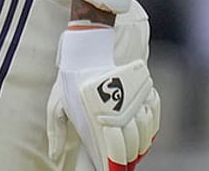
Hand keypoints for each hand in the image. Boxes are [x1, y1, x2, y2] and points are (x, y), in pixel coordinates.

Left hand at [46, 27, 159, 170]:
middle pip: (132, 143)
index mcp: (99, 114)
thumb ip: (57, 132)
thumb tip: (54, 156)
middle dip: (128, 158)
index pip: (114, 149)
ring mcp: (135, 98)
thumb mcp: (56, 106)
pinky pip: (154, 114)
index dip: (115, 164)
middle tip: (122, 164)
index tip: (112, 170)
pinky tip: (145, 135)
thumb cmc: (70, 79)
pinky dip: (152, 128)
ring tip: (133, 153)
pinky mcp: (144, 89)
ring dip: (141, 145)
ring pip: (146, 131)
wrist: (87, 49)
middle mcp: (121, 108)